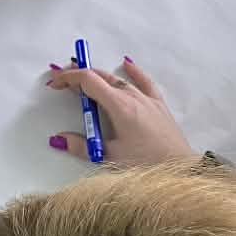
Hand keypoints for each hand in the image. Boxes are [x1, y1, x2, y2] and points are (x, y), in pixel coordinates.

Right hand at [44, 57, 193, 167]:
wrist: (181, 171)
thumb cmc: (146, 164)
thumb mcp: (110, 157)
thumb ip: (82, 146)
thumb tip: (58, 139)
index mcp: (119, 106)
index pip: (88, 81)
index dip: (68, 78)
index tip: (54, 83)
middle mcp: (133, 97)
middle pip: (101, 77)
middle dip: (79, 76)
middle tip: (62, 82)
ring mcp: (147, 99)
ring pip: (119, 80)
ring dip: (100, 77)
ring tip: (85, 77)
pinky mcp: (159, 106)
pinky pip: (144, 82)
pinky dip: (133, 72)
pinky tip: (127, 64)